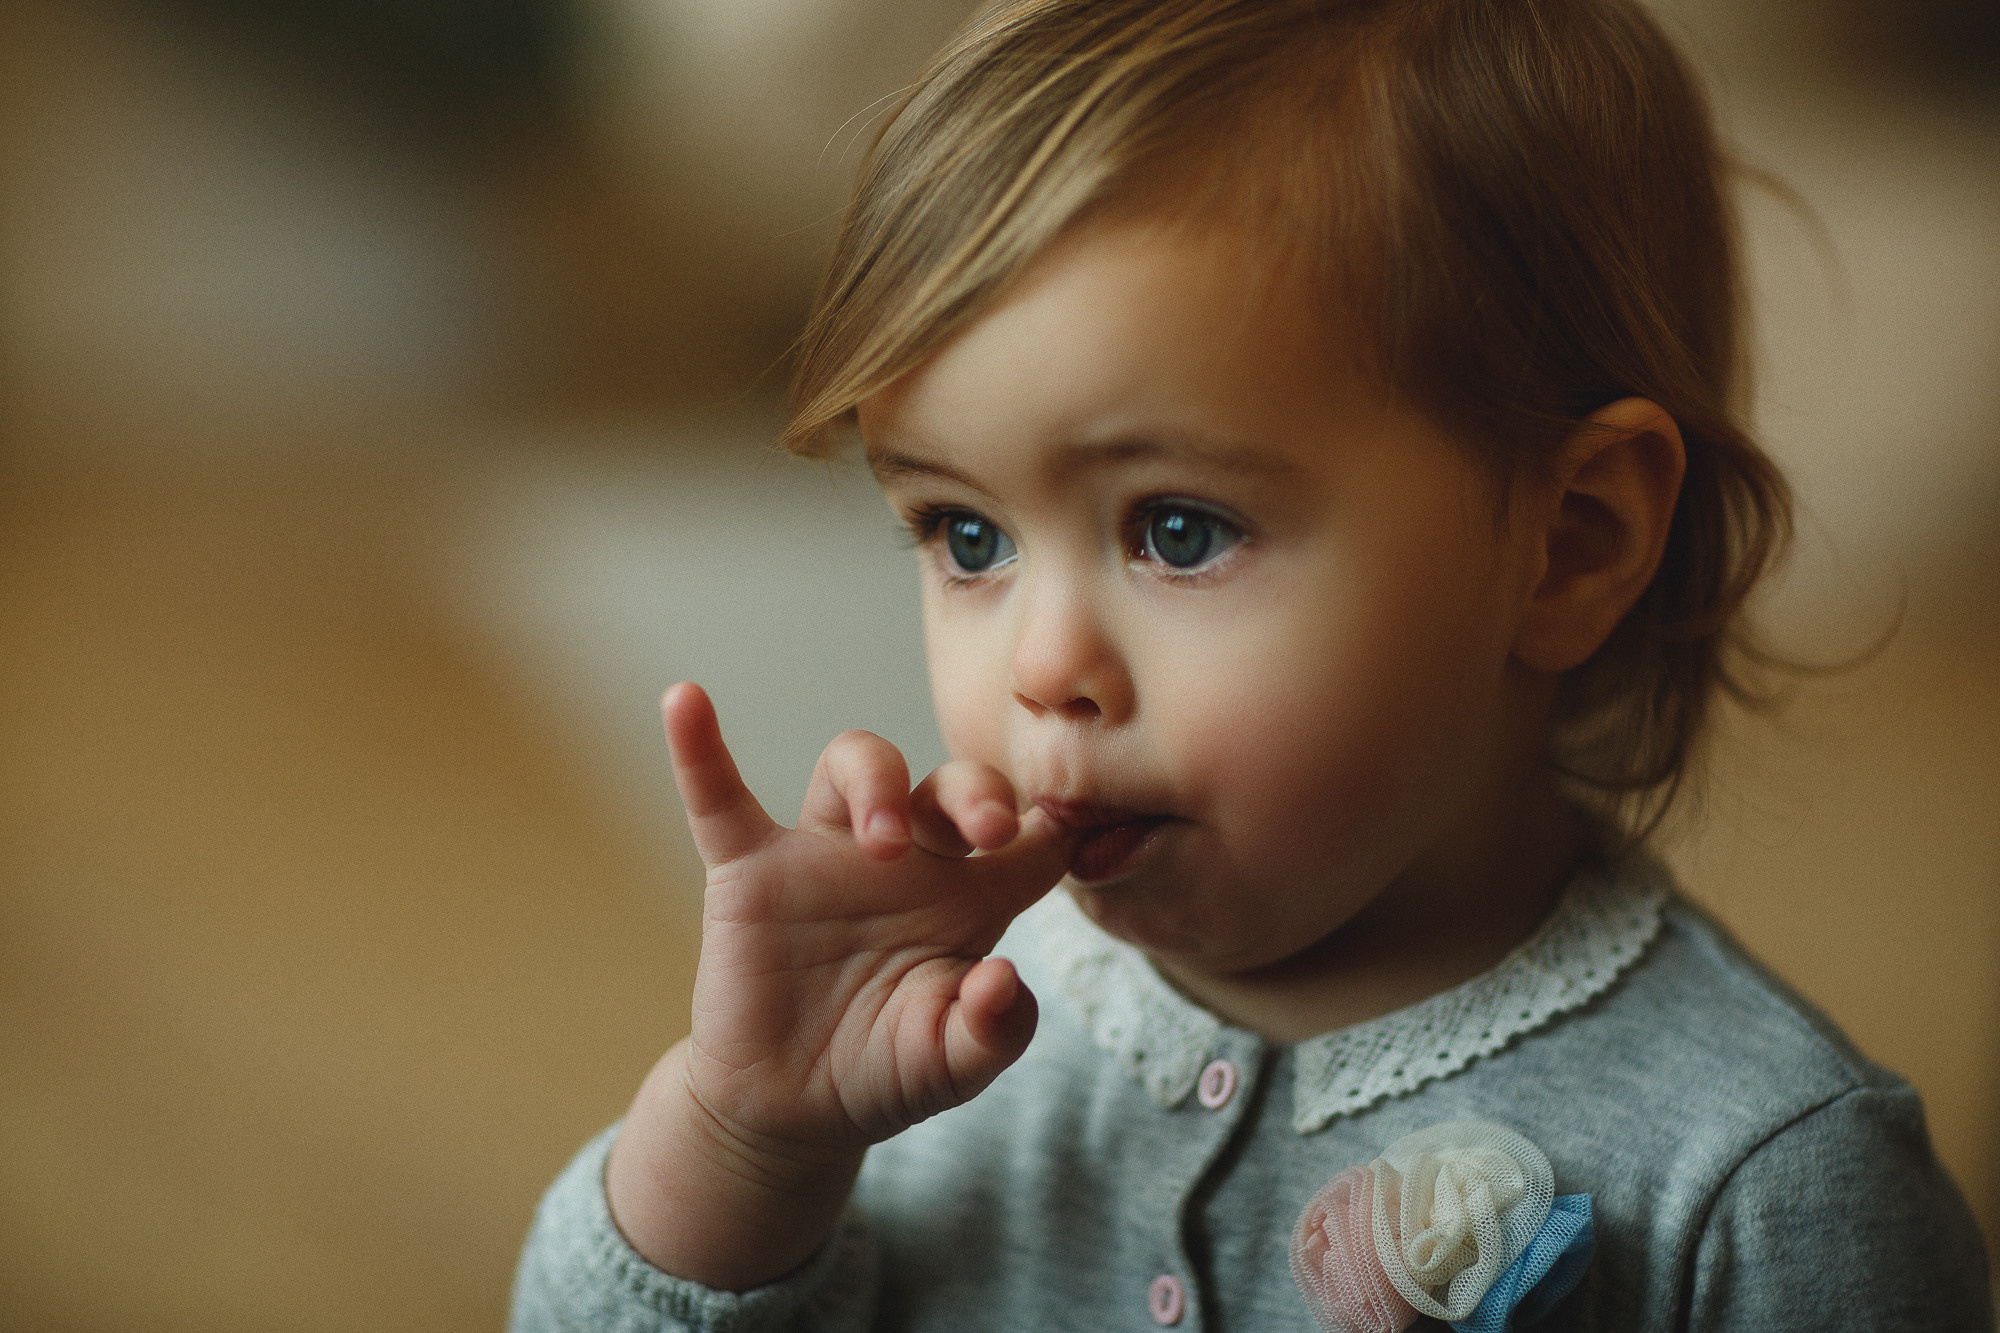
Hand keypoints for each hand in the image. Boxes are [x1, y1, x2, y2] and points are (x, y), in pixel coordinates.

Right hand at [606, 683, 1073, 1288]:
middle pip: (951, 784)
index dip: (1064, 820)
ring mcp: (825, 854)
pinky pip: (721, 798)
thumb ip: (994, 1031)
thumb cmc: (884, 1069)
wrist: (788, 1109)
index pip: (1034, 839)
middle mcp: (907, 858)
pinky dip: (700, 750)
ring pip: (857, 764)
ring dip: (875, 785)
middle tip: (987, 831)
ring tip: (881, 842)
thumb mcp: (953, 1065)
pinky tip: (685, 701)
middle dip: (976, 792)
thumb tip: (1006, 979)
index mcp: (971, 896)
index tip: (1085, 815)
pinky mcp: (750, 871)